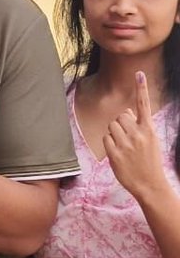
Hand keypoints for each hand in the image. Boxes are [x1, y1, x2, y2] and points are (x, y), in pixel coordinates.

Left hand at [107, 72, 167, 201]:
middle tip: (127, 137)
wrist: (150, 184)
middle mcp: (138, 134)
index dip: (142, 89)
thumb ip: (139, 126)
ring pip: (111, 126)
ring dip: (114, 132)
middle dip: (121, 123)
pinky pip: (105, 138)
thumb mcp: (150, 141)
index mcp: (149, 130)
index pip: (144, 105)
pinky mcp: (115, 153)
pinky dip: (109, 143)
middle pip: (120, 116)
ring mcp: (126, 144)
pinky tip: (118, 153)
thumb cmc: (149, 161)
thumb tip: (126, 113)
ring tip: (124, 145)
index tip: (139, 73)